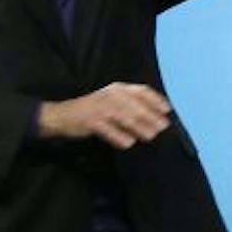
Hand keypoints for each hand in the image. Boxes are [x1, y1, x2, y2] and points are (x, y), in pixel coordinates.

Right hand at [39, 83, 171, 150]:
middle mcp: (110, 95)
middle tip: (163, 126)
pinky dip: (120, 137)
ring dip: (140, 127)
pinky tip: (129, 143)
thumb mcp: (112, 99)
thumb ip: (131, 104)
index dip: (155, 99)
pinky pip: (109, 131)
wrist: (64, 114)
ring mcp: (100, 108)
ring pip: (125, 118)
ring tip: (151, 136)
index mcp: (117, 88)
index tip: (167, 109)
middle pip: (135, 106)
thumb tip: (156, 115)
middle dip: (150, 116)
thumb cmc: (94, 109)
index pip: (141, 91)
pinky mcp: (92, 122)